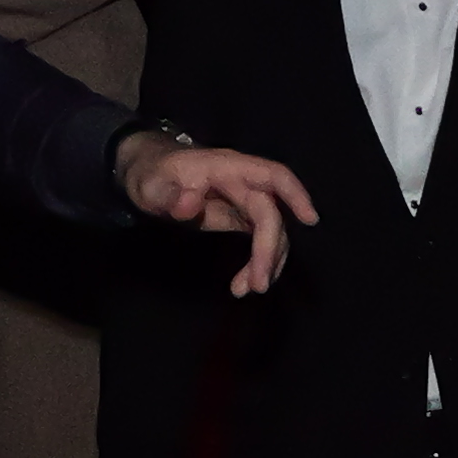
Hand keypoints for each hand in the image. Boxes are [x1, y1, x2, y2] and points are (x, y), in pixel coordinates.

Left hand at [120, 133, 315, 295]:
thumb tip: (190, 206)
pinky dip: (257, 263)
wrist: (148, 175)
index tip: (310, 220)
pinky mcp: (240, 218)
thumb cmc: (151, 175)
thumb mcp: (150, 184)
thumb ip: (168, 195)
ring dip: (265, 263)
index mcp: (227, 167)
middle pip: (271, 214)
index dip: (295, 194)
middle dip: (270, 251)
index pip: (272, 175)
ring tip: (246, 290)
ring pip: (270, 232)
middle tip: (258, 286)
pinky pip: (260, 240)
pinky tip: (243, 284)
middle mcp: (243, 183)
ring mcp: (244, 201)